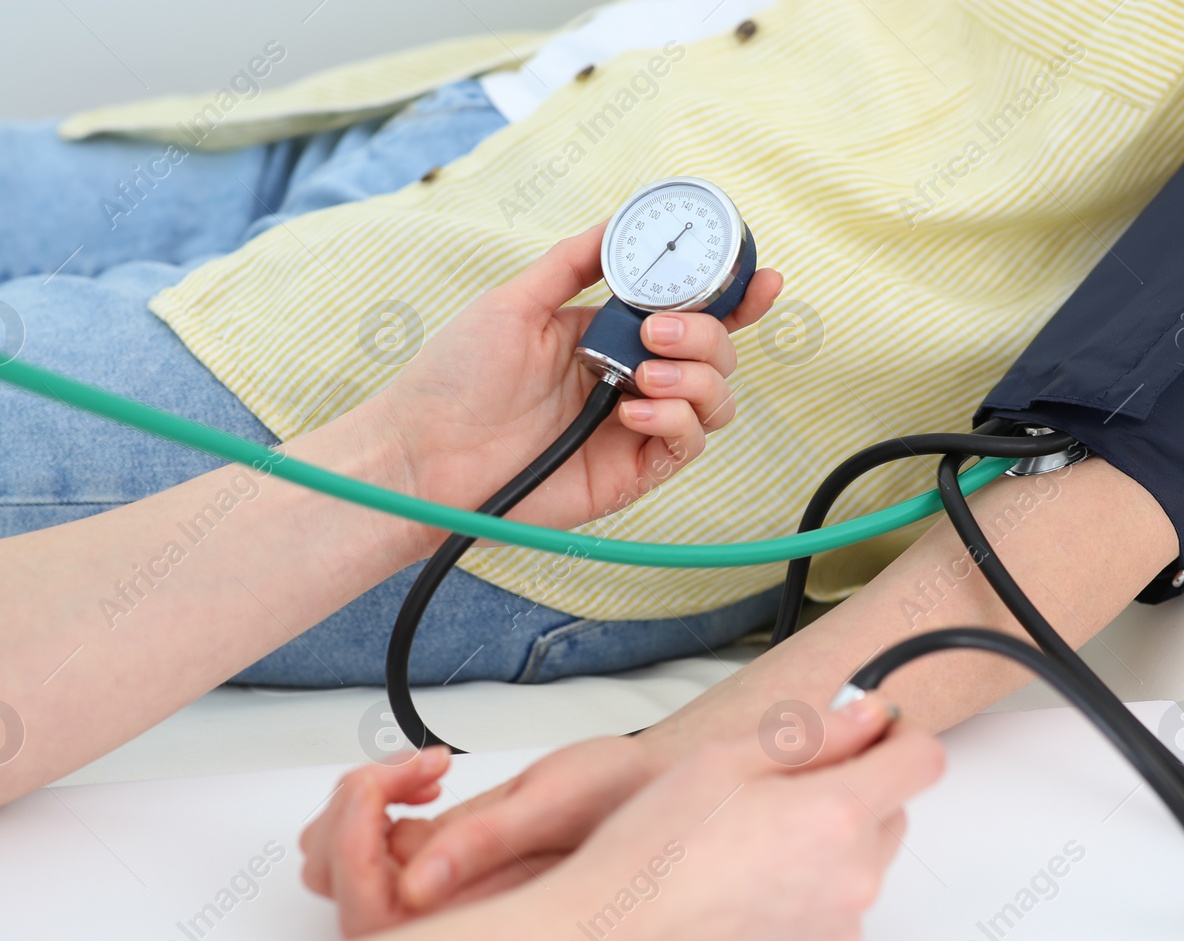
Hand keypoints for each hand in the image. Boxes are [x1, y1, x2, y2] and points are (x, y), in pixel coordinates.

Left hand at [302, 735, 659, 935]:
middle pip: (344, 891)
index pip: (372, 916)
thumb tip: (414, 886)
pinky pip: (375, 834)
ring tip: (415, 768)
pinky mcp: (442, 849)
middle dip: (348, 816)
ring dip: (359, 801)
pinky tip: (427, 771)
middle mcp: (452, 906)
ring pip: (349, 861)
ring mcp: (442, 879)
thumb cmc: (621, 794)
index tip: (383, 789)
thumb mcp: (554, 803)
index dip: (353, 853)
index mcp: (479, 914)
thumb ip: (485, 843)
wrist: (644, 780)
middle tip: (400, 770)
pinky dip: (379, 791)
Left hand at [352, 220, 781, 550]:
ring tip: (643, 371)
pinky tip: (636, 411)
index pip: (690, 313)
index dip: (734, 297)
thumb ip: (573, 263)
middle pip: (716, 353)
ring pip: (716, 399)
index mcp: (608, 335)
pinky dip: (677, 420)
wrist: (422, 453)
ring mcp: (634, 428)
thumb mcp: (514, 301)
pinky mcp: (630, 473)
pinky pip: (688, 444)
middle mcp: (631, 378)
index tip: (761, 278)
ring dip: (698, 377)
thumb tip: (619, 223)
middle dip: (708, 333)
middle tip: (656, 331)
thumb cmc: (454, 379)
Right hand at [488, 697, 943, 940]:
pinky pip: (829, 925)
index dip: (898, 737)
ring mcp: (839, 935)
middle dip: (851, 796)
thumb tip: (866, 716)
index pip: (921, 761)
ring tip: (740, 856)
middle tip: (770, 798)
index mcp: (836, 814)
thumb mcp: (723, 760)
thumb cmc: (650, 855)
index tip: (872, 735)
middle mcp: (854, 880)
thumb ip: (813, 734)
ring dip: (822, 856)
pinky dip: (800, 908)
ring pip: (857, 874)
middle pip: (891, 817)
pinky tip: (739, 900)